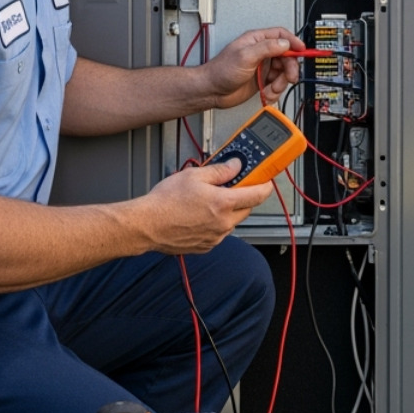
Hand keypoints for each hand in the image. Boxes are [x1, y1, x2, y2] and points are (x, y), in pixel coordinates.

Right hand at [139, 159, 277, 253]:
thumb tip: (234, 166)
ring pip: (232, 222)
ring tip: (207, 201)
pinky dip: (216, 223)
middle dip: (243, 197)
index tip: (266, 181)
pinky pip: (219, 233)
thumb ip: (219, 171)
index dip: (265, 186)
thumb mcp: (194, 175)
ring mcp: (215, 237)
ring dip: (228, 211)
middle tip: (230, 186)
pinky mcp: (206, 246)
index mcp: (223, 204)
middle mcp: (223, 223)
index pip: (257, 195)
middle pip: (246, 209)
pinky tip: (199, 215)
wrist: (147, 225)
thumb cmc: (165, 202)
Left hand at [202, 27, 303, 108]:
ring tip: (271, 89)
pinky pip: (276, 85)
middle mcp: (261, 53)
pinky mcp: (262, 81)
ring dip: (280, 83)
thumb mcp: (245, 56)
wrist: (212, 91)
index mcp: (256, 41)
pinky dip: (274, 92)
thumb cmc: (221, 70)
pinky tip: (266, 93)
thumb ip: (266, 48)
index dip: (293, 42)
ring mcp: (262, 67)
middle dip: (290, 68)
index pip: (281, 36)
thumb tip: (284, 43)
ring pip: (283, 73)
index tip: (302, 51)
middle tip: (290, 77)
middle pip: (286, 56)